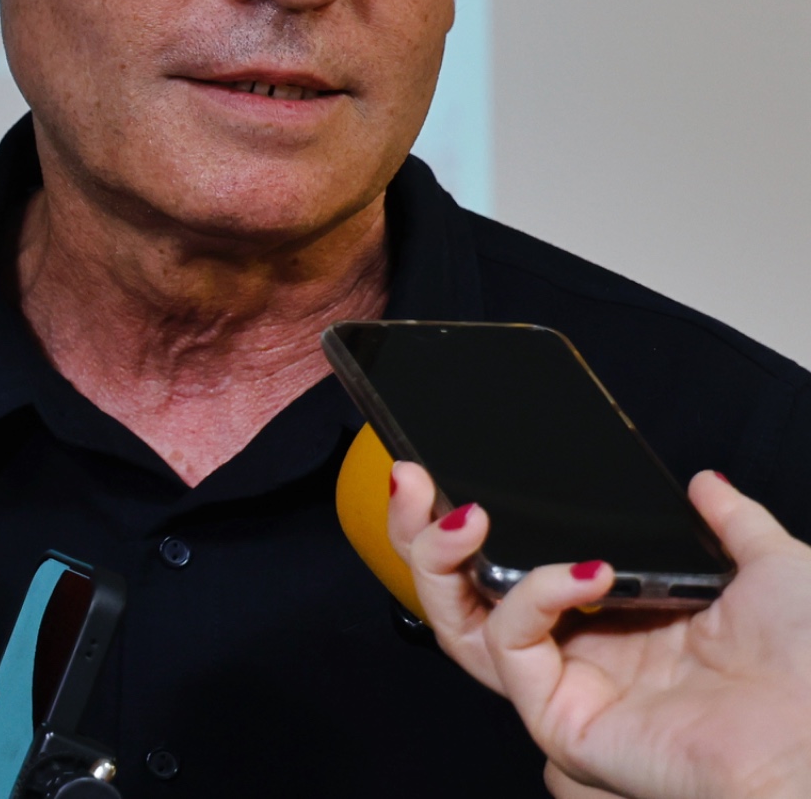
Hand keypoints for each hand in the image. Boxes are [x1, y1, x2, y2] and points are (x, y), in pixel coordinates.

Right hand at [387, 461, 810, 798]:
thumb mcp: (777, 568)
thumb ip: (735, 522)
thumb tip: (704, 483)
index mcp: (622, 621)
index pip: (516, 567)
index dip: (470, 522)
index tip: (446, 467)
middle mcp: (584, 655)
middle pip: (461, 596)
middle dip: (420, 534)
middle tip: (412, 479)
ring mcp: (567, 688)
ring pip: (460, 626)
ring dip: (440, 562)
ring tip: (461, 514)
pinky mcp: (562, 721)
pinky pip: (514, 650)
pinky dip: (535, 597)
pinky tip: (581, 572)